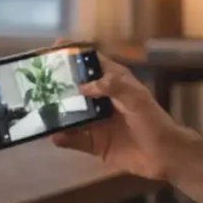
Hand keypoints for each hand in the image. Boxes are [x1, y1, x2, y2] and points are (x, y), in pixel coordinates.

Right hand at [52, 51, 188, 179]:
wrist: (165, 156)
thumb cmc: (154, 122)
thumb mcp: (137, 98)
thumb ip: (113, 86)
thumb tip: (83, 86)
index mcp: (115, 83)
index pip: (93, 63)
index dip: (76, 54)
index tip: (56, 46)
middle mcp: (103, 100)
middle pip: (76, 88)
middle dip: (58, 85)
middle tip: (37, 82)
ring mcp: (97, 122)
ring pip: (71, 115)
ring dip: (57, 113)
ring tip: (40, 110)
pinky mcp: (95, 144)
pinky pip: (74, 139)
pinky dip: (63, 138)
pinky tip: (55, 136)